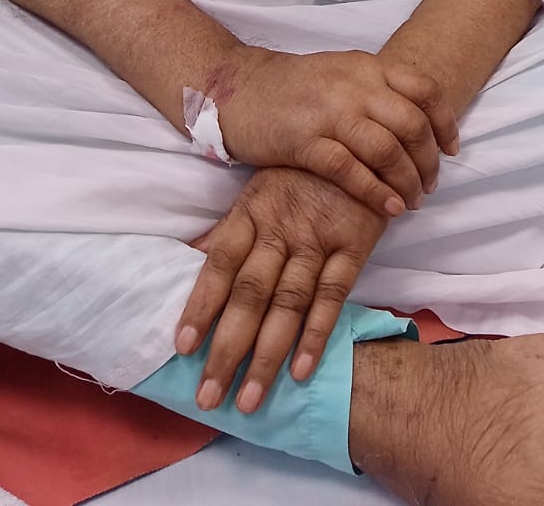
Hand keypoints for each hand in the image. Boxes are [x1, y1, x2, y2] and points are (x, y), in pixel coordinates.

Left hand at [176, 166, 387, 413]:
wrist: (361, 144)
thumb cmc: (300, 173)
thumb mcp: (258, 191)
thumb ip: (227, 230)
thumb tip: (185, 257)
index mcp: (251, 212)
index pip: (219, 264)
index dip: (200, 305)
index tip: (182, 347)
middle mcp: (281, 229)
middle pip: (250, 293)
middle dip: (228, 347)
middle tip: (208, 396)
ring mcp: (318, 238)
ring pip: (288, 302)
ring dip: (267, 355)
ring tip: (249, 400)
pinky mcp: (353, 245)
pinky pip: (333, 294)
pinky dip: (317, 334)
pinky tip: (301, 371)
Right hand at [214, 46, 457, 217]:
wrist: (240, 89)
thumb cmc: (295, 87)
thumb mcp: (343, 73)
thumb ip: (377, 90)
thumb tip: (418, 123)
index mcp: (368, 67)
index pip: (424, 90)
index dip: (445, 123)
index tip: (452, 150)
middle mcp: (355, 86)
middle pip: (412, 125)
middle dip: (429, 161)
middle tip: (430, 185)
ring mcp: (330, 113)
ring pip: (387, 150)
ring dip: (408, 181)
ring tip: (413, 201)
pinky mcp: (306, 142)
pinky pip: (352, 171)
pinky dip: (377, 192)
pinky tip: (390, 208)